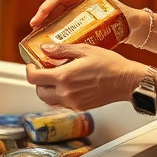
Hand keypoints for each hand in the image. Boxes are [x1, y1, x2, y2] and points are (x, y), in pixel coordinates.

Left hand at [25, 41, 144, 111]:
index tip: (31, 65)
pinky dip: (59, 96)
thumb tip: (46, 49)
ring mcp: (73, 102)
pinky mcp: (80, 108)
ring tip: (55, 78)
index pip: (34, 78)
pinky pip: (62, 104)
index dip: (29, 70)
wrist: (127, 81)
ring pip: (49, 100)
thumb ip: (62, 50)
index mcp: (64, 77)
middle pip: (39, 92)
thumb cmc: (110, 64)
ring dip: (47, 90)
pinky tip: (68, 85)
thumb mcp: (85, 50)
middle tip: (43, 71)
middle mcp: (66, 92)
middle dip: (37, 81)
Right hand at [28, 0, 144, 41]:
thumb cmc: (124, 20)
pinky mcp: (79, 22)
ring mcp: (79, 12)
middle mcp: (80, 2)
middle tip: (34, 29)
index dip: (47, 6)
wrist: (135, 28)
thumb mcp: (110, 19)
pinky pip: (63, 25)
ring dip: (47, 25)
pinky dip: (55, 32)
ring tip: (39, 37)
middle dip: (43, 17)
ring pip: (57, 16)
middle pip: (55, 6)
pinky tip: (51, 42)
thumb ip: (97, 24)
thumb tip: (86, 31)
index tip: (39, 18)